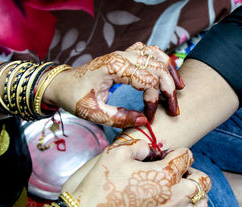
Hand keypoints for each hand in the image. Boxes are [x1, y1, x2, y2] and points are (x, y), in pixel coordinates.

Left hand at [44, 42, 183, 127]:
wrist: (62, 84)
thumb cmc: (75, 97)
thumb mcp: (94, 113)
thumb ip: (119, 118)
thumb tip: (144, 120)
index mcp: (114, 68)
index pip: (147, 81)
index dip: (153, 101)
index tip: (149, 117)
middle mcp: (121, 56)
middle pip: (157, 67)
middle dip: (169, 89)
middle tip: (173, 109)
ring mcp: (124, 53)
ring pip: (156, 55)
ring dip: (169, 71)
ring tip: (179, 88)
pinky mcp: (124, 55)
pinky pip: (149, 52)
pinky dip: (161, 61)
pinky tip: (167, 74)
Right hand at [68, 139, 221, 206]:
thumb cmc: (101, 184)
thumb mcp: (117, 152)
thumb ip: (140, 145)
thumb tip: (151, 148)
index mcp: (166, 174)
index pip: (186, 155)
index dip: (174, 152)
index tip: (160, 155)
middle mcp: (176, 195)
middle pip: (201, 179)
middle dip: (189, 171)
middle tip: (171, 170)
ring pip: (201, 203)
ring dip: (196, 194)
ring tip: (181, 189)